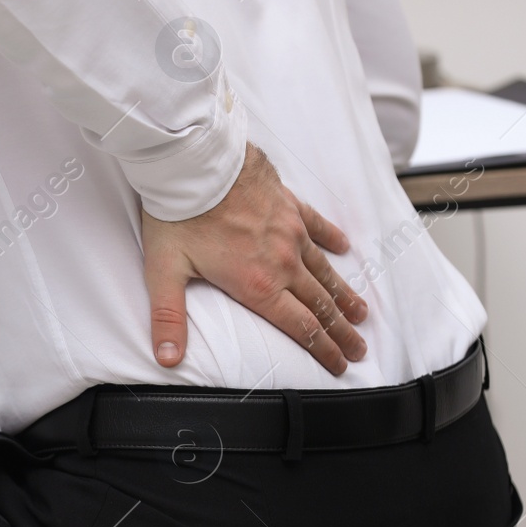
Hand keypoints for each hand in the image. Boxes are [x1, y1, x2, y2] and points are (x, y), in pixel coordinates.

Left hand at [142, 144, 367, 374]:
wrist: (196, 161)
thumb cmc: (178, 214)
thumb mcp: (165, 271)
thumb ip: (168, 319)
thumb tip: (168, 359)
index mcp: (257, 285)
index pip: (300, 328)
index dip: (324, 351)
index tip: (341, 365)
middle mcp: (282, 262)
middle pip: (320, 306)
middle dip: (342, 332)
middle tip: (360, 350)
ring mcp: (290, 232)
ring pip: (325, 271)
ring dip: (344, 295)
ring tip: (361, 313)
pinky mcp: (289, 205)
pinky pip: (318, 226)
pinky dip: (332, 239)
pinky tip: (344, 247)